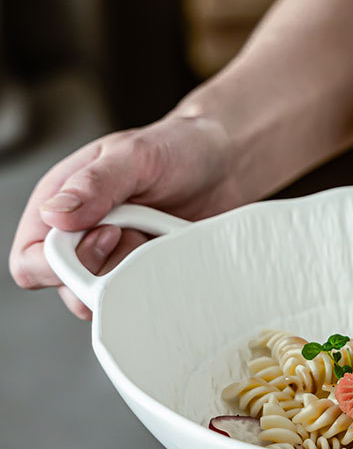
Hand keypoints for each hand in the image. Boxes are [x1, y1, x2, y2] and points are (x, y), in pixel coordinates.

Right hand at [9, 113, 239, 318]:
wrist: (226, 162)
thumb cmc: (176, 148)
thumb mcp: (135, 154)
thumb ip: (95, 182)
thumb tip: (55, 215)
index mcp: (62, 205)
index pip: (30, 261)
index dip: (59, 263)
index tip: (106, 233)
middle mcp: (84, 237)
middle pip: (67, 290)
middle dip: (105, 270)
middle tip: (137, 235)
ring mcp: (119, 260)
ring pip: (108, 300)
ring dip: (136, 274)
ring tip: (158, 237)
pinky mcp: (150, 273)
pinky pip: (146, 297)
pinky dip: (162, 279)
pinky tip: (175, 250)